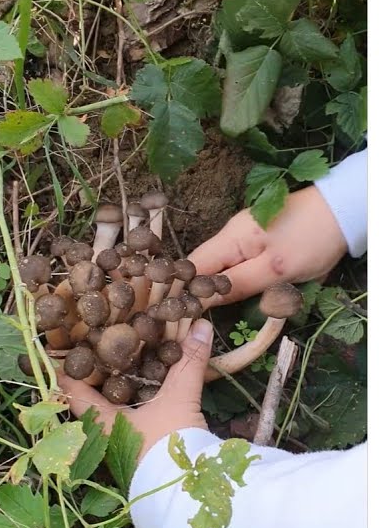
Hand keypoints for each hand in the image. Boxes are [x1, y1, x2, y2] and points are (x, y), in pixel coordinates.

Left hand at [58, 319, 213, 461]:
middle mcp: (102, 434)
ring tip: (117, 366)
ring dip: (112, 392)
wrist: (190, 492)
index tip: (59, 350)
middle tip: (95, 349)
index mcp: (99, 420)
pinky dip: (129, 406)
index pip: (70, 389)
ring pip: (106, 413)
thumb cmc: (170, 445)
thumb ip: (188, 363)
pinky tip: (141, 394)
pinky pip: (125, 424)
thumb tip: (200, 325)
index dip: (65, 368)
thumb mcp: (179, 400)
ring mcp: (118, 447)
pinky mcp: (137, 455)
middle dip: (92, 377)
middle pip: (87, 400)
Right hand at [189, 185, 346, 305]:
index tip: (183, 313)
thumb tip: (202, 301)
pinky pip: (239, 260)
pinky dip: (239, 276)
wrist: (344, 210)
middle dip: (203, 290)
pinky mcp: (260, 237)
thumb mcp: (276, 270)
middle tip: (201, 317)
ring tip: (225, 306)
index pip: (192, 266)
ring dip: (223, 285)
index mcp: (229, 239)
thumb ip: (237, 285)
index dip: (183, 289)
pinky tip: (247, 288)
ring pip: (222, 265)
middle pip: (204, 266)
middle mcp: (230, 233)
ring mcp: (244, 233)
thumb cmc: (311, 240)